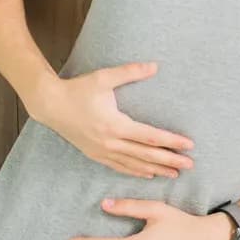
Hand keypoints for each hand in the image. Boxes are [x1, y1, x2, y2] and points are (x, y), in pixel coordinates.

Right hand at [28, 62, 193, 177]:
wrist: (49, 105)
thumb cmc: (78, 89)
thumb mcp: (104, 77)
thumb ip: (130, 72)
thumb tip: (155, 66)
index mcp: (115, 124)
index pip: (150, 136)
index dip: (171, 141)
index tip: (189, 145)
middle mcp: (110, 142)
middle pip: (146, 155)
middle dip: (169, 160)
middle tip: (190, 165)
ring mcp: (102, 151)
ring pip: (134, 164)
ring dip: (156, 169)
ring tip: (175, 174)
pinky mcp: (95, 154)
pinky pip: (119, 167)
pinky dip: (136, 171)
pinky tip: (148, 174)